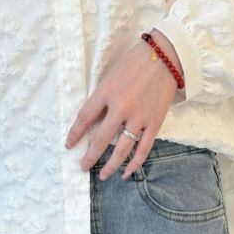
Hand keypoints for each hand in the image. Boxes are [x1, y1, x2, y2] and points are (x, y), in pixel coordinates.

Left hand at [65, 29, 183, 180]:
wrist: (164, 57)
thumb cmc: (133, 63)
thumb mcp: (110, 76)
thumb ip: (102, 98)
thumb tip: (93, 121)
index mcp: (106, 92)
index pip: (84, 118)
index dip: (75, 134)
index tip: (69, 145)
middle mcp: (121, 107)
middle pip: (101, 139)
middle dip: (90, 156)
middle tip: (83, 167)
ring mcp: (139, 117)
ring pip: (122, 149)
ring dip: (110, 165)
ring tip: (102, 175)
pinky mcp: (154, 123)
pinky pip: (143, 149)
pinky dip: (135, 163)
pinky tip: (126, 172)